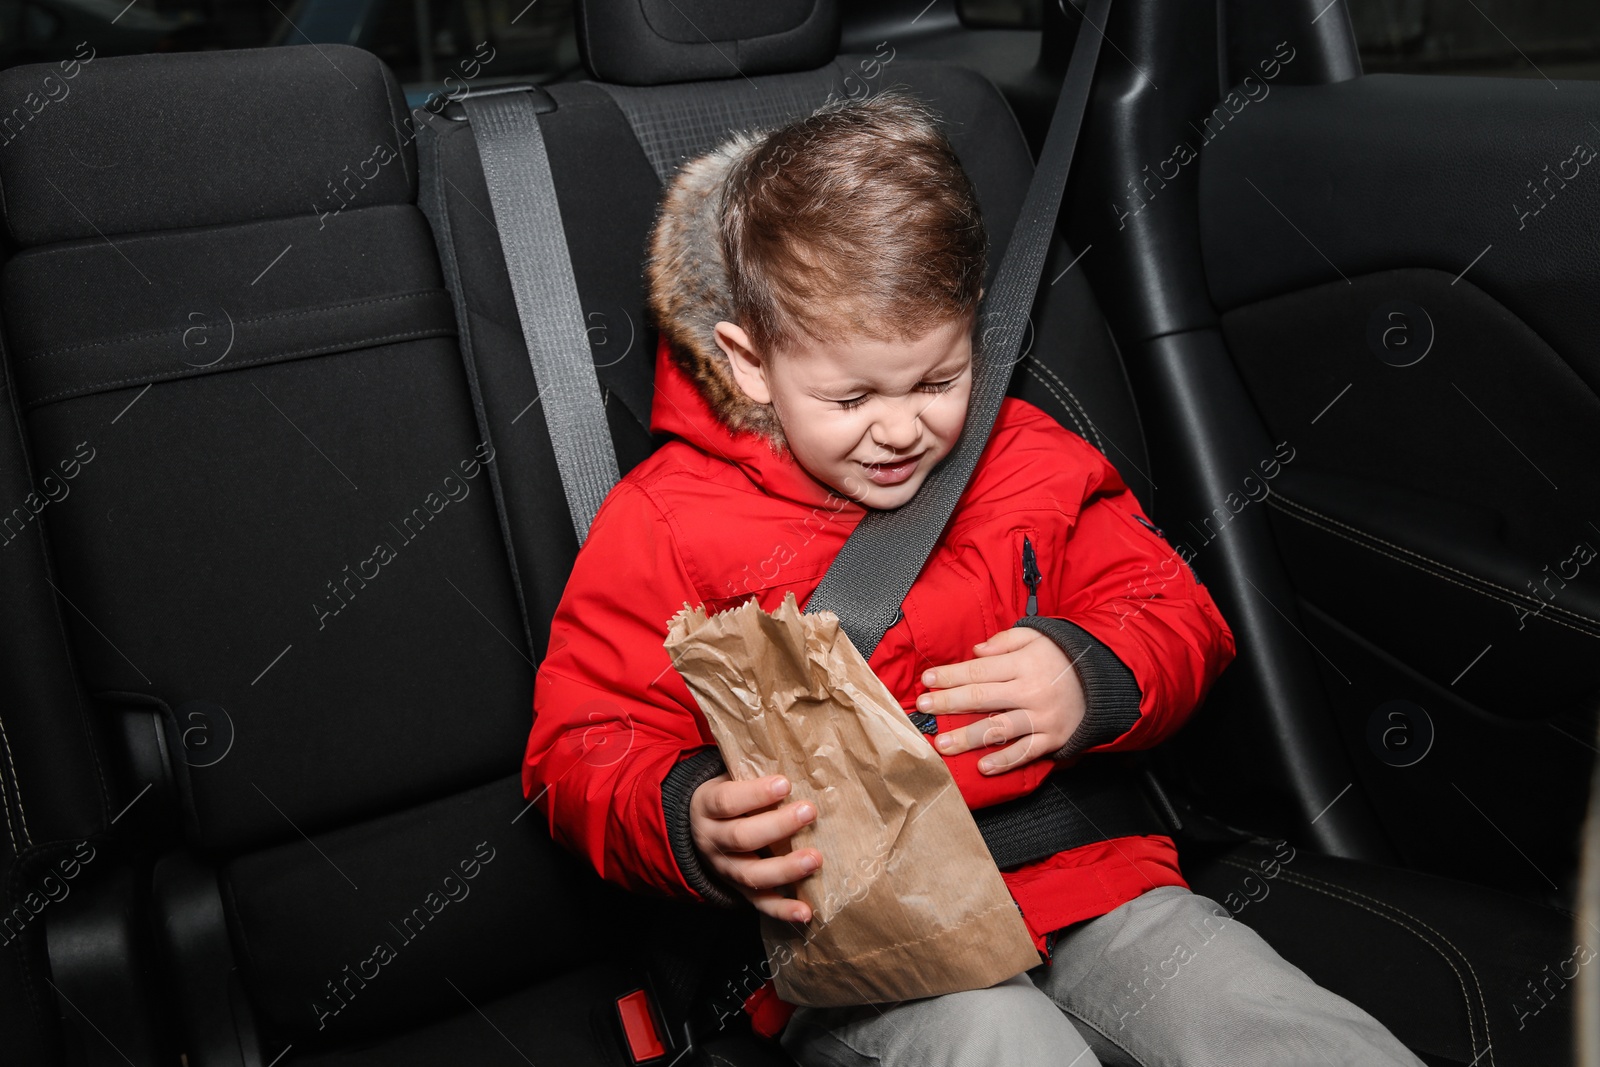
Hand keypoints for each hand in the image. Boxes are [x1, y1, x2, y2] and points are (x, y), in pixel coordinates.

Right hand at [690, 773, 820, 921]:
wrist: (696, 828)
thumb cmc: (727, 795)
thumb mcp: (727, 775)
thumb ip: (751, 766)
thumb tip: (793, 739)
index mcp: (708, 806)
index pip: (727, 801)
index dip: (755, 794)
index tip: (784, 783)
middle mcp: (713, 840)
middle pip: (742, 837)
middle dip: (777, 826)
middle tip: (809, 812)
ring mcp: (726, 869)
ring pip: (752, 875)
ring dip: (785, 869)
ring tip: (815, 859)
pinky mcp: (740, 891)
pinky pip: (760, 904)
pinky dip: (783, 910)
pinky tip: (806, 912)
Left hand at [917, 626, 1086, 773]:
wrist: (1107, 681)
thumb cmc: (1065, 657)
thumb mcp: (1037, 637)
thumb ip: (1004, 641)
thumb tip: (975, 651)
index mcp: (1023, 663)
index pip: (978, 670)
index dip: (950, 675)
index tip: (927, 681)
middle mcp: (1030, 691)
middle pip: (981, 698)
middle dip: (948, 703)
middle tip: (922, 709)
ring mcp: (1042, 717)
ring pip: (998, 729)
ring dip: (967, 738)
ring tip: (942, 745)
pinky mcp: (1053, 738)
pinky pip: (1025, 752)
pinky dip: (1005, 761)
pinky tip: (983, 767)